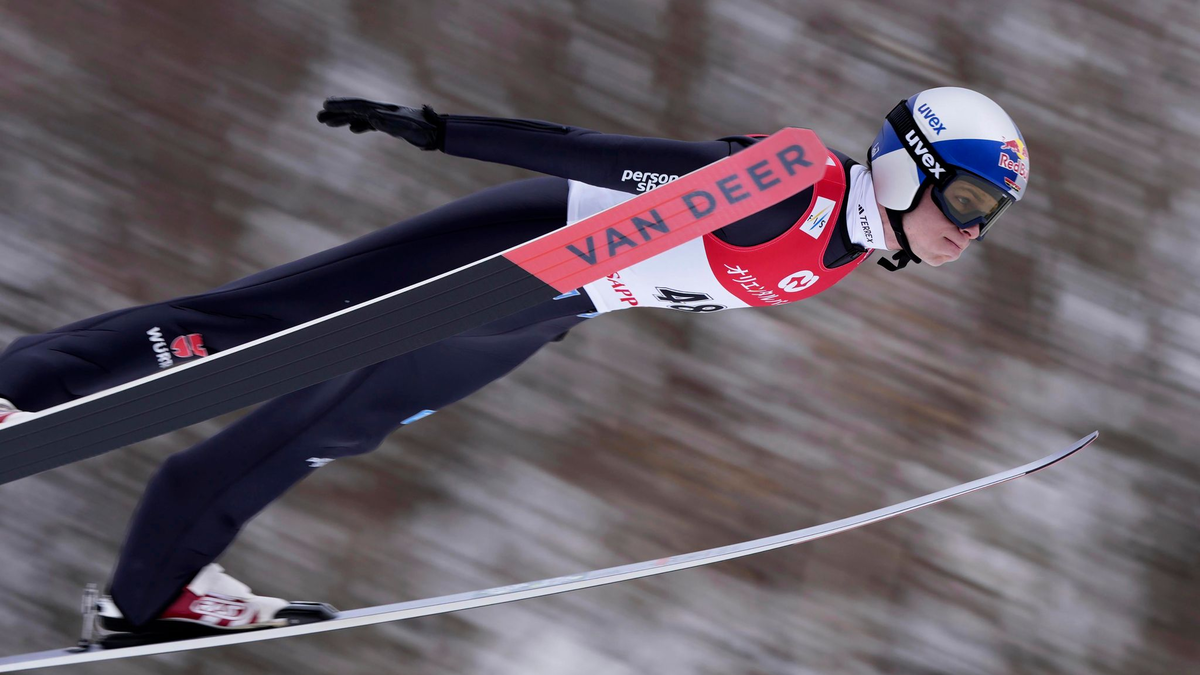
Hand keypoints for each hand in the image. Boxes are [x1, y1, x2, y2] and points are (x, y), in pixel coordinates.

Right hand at [317, 98, 444, 149]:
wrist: (438, 132)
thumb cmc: (424, 130)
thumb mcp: (406, 128)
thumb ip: (388, 123)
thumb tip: (369, 117)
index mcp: (384, 109)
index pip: (358, 106)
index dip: (342, 106)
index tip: (325, 105)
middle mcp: (382, 111)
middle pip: (355, 109)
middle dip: (337, 112)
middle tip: (318, 116)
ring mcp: (386, 117)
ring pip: (360, 116)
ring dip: (343, 119)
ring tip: (326, 123)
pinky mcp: (391, 125)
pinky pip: (370, 124)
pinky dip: (359, 125)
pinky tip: (352, 129)